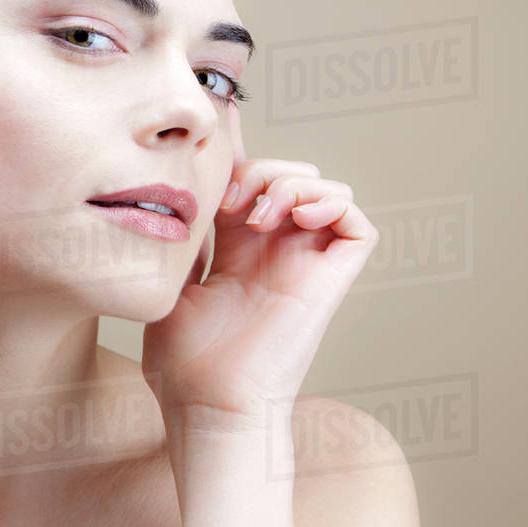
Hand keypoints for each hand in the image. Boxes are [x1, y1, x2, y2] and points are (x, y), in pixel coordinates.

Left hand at [141, 157, 379, 431]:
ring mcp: (305, 265)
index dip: (239, 152)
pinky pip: (357, 225)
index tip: (220, 122)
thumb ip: (184, 238)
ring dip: (291, 182)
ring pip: (327, 190)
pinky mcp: (330, 281)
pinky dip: (332, 204)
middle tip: (225, 201)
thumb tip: (177, 193)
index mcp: (237, 250)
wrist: (206, 404)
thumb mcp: (170, 284)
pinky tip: (292, 217)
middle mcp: (275, 252)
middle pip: (289, 175)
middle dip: (259, 168)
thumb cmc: (183, 364)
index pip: (247, 184)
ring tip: (254, 214)